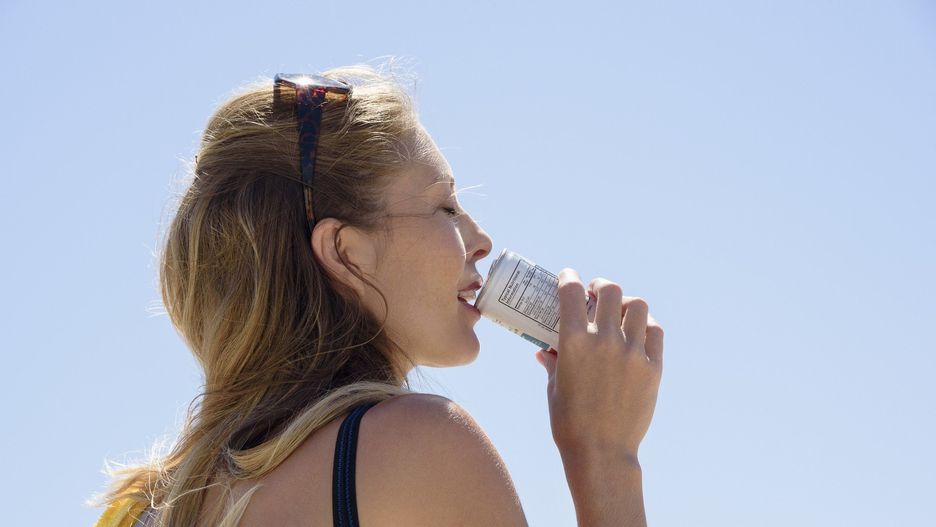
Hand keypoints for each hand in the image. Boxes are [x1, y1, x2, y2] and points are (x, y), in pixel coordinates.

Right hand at [534, 268, 663, 463]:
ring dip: (627, 304)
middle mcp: (605, 340)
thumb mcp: (554, 388)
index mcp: (574, 341)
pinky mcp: (652, 367)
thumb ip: (552, 362)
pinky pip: (655, 332)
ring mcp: (632, 352)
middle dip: (601, 286)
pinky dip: (646, 326)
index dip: (569, 277)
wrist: (602, 452)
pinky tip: (638, 333)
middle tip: (597, 293)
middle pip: (610, 290)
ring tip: (620, 312)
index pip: (572, 290)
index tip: (568, 278)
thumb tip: (543, 350)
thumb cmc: (569, 422)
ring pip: (638, 306)